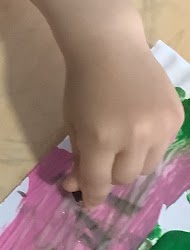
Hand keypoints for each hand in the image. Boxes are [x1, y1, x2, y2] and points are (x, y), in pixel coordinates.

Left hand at [62, 33, 183, 207]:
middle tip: (102, 160)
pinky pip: (164, 145)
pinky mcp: (176, 117)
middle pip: (125, 178)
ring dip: (132, 162)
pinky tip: (139, 124)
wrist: (110, 46)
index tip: (88, 202)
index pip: (99, 183)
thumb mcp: (73, 123)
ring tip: (122, 141)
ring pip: (148, 166)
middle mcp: (134, 137)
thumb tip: (77, 187)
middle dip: (109, 174)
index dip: (92, 196)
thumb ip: (79, 157)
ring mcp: (159, 127)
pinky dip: (150, 143)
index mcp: (102, 138)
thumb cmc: (84, 84)